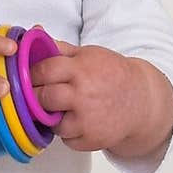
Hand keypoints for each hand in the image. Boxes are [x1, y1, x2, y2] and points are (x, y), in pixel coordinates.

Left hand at [29, 41, 149, 152]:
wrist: (142, 100)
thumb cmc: (113, 75)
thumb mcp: (89, 54)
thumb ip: (60, 48)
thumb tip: (35, 33)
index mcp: (81, 70)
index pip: (44, 70)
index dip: (32, 74)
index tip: (30, 76)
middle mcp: (83, 95)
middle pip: (42, 98)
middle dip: (35, 96)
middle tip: (39, 94)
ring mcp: (87, 120)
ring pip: (51, 122)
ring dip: (51, 117)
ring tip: (62, 108)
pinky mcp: (91, 139)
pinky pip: (66, 139)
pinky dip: (67, 132)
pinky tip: (77, 120)